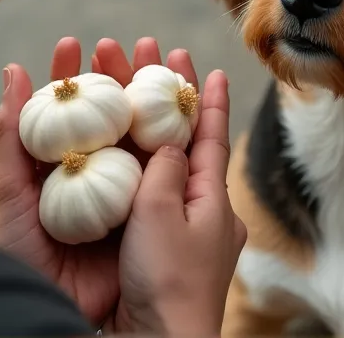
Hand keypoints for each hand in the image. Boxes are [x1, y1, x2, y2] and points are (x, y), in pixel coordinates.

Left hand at [0, 36, 198, 326]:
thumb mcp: (6, 190)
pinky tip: (181, 108)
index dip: (69, 76)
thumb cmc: (12, 251)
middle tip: (128, 43)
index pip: (64, 110)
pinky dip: (174, 139)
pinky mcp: (144, 208)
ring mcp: (119, 187)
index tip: (74, 44)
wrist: (44, 306)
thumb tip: (13, 69)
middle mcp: (90, 170)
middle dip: (118, 75)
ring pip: (137, 133)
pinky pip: (162, 171)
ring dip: (150, 96)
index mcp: (55, 163)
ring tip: (161, 58)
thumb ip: (11, 134)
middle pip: (107, 114)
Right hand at [109, 69, 247, 334]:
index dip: (211, 100)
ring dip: (155, 132)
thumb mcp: (163, 212)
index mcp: (213, 197)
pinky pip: (156, 196)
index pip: (212, 135)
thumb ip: (167, 169)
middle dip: (173, 103)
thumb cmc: (166, 279)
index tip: (215, 70)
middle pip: (188, 144)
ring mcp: (188, 231)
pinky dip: (144, 170)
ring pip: (170, 169)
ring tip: (139, 98)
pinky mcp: (166, 250)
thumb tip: (173, 143)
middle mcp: (205, 210)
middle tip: (158, 64)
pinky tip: (128, 162)